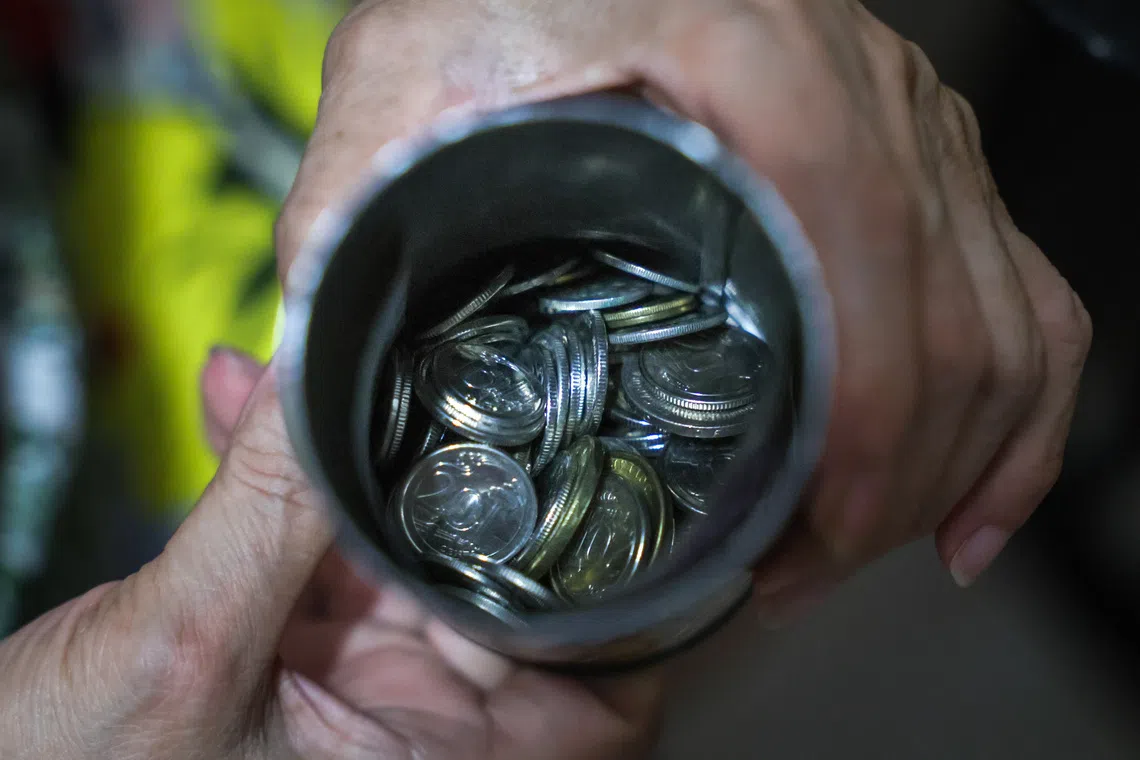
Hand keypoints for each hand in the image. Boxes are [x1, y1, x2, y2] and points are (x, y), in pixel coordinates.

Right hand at [0, 348, 662, 758]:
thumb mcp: (182, 649)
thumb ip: (265, 515)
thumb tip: (322, 381)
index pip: (591, 686)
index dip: (612, 586)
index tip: (601, 476)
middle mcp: (414, 735)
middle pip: (498, 593)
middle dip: (463, 481)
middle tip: (448, 386)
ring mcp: (354, 691)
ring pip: (405, 554)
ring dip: (360, 465)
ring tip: (324, 378)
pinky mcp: (293, 655)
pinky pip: (323, 555)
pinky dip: (290, 488)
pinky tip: (249, 415)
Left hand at [276, 0, 1091, 619]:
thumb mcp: (406, 77)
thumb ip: (351, 206)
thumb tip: (306, 361)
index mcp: (747, 57)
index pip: (860, 252)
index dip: (862, 419)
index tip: (811, 527)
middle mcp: (857, 80)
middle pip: (949, 310)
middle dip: (897, 477)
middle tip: (801, 568)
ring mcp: (904, 117)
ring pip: (1004, 312)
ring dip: (958, 459)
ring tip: (865, 550)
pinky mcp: (918, 152)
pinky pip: (1024, 289)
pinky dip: (1018, 409)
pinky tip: (970, 500)